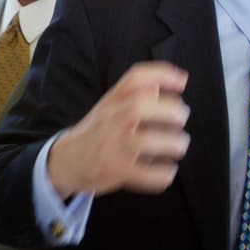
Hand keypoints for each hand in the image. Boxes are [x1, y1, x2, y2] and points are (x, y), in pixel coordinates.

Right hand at [47, 62, 189, 196]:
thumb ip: (140, 92)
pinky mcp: (116, 171)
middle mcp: (111, 120)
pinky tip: (168, 170)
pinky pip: (144, 174)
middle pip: (139, 107)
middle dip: (169, 110)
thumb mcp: (111, 105)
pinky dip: (162, 174)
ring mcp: (112, 146)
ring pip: (144, 141)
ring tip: (179, 145)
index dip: (161, 75)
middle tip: (181, 118)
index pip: (134, 79)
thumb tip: (178, 78)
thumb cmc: (98, 131)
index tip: (182, 81)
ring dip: (171, 143)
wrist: (66, 160)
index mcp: (112, 101)